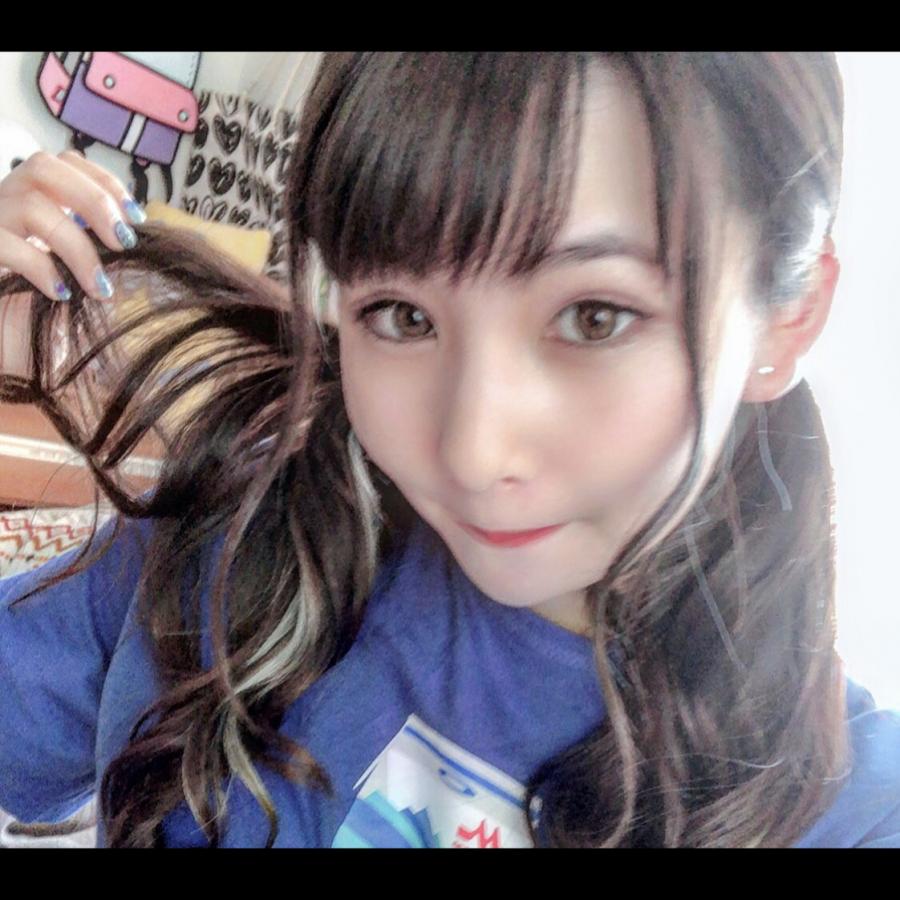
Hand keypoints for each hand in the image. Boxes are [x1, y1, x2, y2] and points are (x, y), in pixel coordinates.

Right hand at [0, 150, 146, 302]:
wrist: (10, 345)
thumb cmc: (41, 312)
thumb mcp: (77, 274)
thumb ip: (100, 248)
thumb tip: (135, 235)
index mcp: (30, 201)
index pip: (64, 163)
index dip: (104, 182)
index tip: (136, 218)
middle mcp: (3, 204)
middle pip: (43, 167)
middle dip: (95, 201)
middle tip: (124, 242)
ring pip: (29, 205)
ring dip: (77, 246)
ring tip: (100, 287)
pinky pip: (4, 244)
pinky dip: (41, 268)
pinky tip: (61, 293)